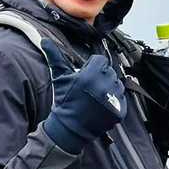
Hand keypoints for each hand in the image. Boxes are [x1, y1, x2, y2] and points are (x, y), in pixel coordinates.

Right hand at [41, 40, 126, 154]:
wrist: (70, 128)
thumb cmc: (64, 101)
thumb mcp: (60, 78)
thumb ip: (55, 57)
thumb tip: (45, 40)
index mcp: (91, 75)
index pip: (101, 60)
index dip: (93, 67)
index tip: (86, 76)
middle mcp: (105, 85)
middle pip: (110, 72)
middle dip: (101, 77)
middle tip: (90, 87)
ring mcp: (114, 99)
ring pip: (118, 84)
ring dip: (109, 88)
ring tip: (97, 97)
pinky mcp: (119, 111)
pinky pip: (122, 99)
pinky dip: (115, 101)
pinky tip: (102, 106)